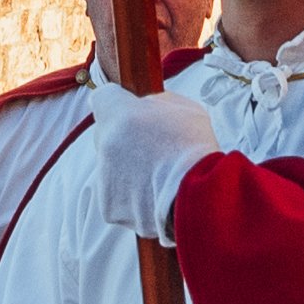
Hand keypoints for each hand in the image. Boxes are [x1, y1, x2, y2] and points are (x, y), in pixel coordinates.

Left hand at [83, 79, 223, 236]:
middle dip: (123, 140)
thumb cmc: (195, 149)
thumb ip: (155, 102)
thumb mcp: (184, 108)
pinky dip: (132, 197)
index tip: (127, 112)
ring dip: (128, 170)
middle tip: (152, 149)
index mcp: (120, 113)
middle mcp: (106, 144)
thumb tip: (144, 105)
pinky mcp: (108, 205)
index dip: (117, 104)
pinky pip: (116, 196)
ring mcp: (104, 177)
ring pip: (110, 168)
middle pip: (105, 136)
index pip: (102, 98)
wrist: (200, 195)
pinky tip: (154, 194)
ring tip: (159, 176)